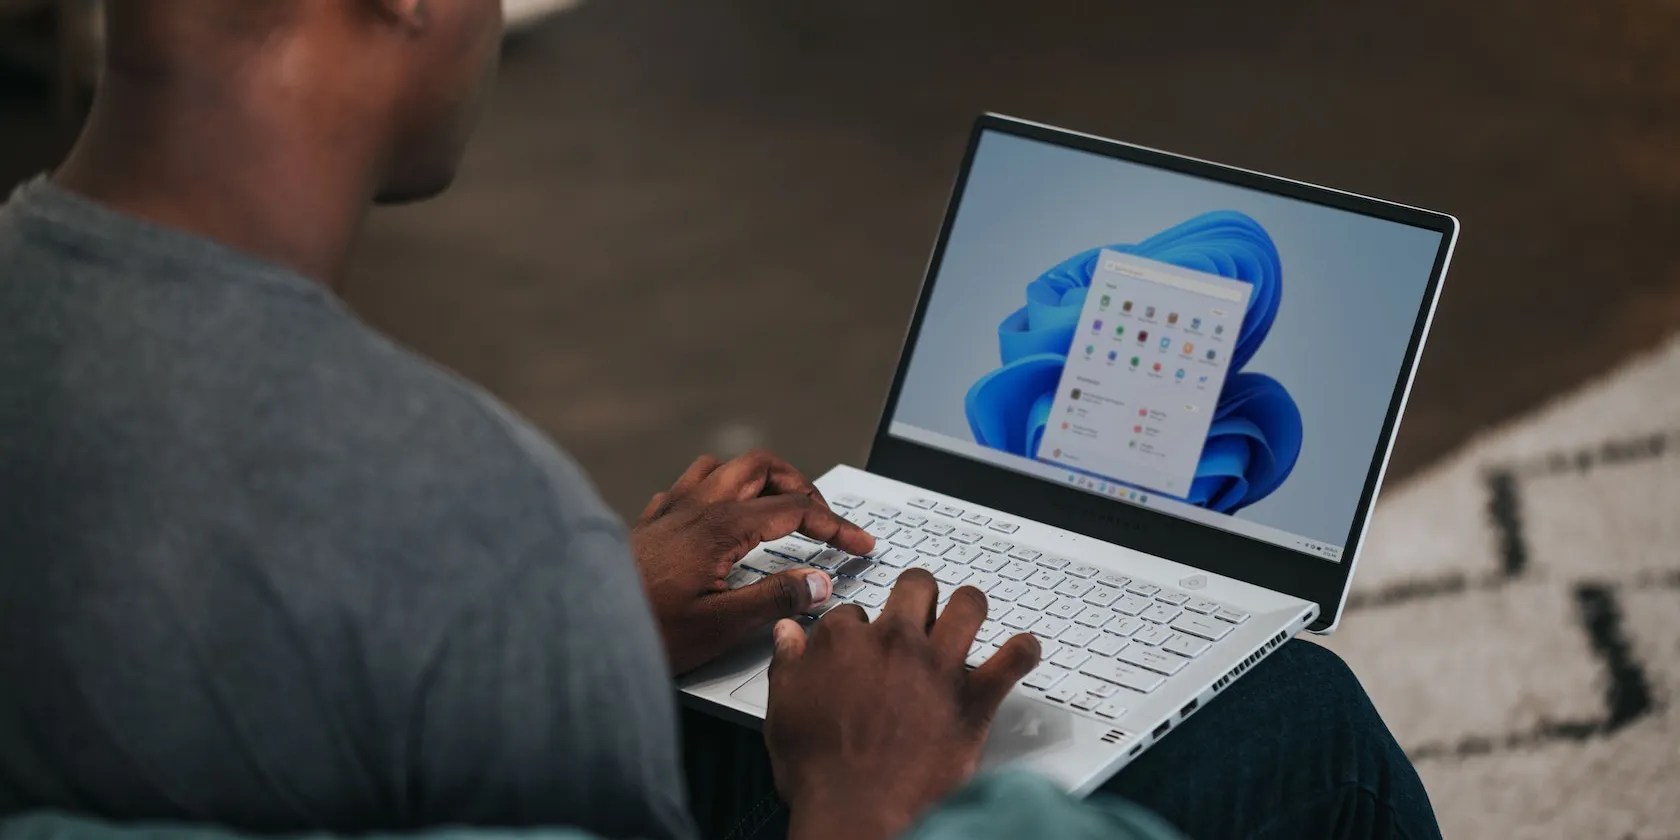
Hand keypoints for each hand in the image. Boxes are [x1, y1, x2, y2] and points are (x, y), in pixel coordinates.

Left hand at [630, 450, 874, 674]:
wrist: (580, 628)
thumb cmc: (644, 630)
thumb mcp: (721, 625)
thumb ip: (776, 599)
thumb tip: (819, 582)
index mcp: (721, 525)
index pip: (796, 509)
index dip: (836, 525)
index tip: (859, 544)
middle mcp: (695, 506)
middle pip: (761, 467)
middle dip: (800, 485)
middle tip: (822, 518)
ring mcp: (669, 509)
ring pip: (723, 467)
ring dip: (758, 478)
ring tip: (778, 506)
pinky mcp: (649, 523)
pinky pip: (688, 485)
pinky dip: (717, 490)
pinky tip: (719, 517)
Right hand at [765, 569, 1041, 839]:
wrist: (857, 812)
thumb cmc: (820, 770)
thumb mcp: (783, 709)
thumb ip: (788, 663)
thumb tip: (788, 633)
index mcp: (844, 642)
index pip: (853, 611)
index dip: (858, 627)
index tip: (861, 644)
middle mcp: (895, 642)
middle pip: (916, 587)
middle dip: (917, 594)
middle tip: (919, 611)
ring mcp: (938, 666)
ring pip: (969, 605)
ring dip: (970, 608)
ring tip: (968, 616)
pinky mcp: (973, 698)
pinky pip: (1013, 659)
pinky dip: (1023, 651)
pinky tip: (1021, 651)